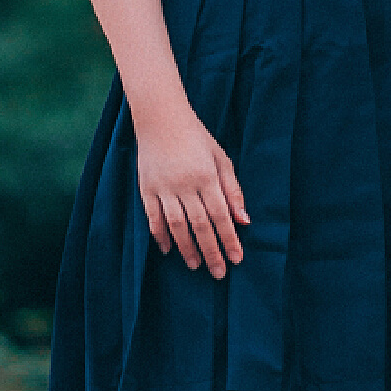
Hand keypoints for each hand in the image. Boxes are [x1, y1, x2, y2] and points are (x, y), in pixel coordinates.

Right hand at [136, 108, 250, 278]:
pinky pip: (153, 217)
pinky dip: (160, 235)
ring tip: (195, 265)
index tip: (236, 259)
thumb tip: (244, 220)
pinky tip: (168, 250)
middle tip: (218, 273)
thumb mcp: (220, 157)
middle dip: (211, 251)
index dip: (229, 239)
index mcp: (206, 176)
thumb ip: (232, 189)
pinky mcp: (146, 187)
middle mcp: (185, 184)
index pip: (221, 215)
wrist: (160, 117)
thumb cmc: (196, 137)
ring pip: (176, 225)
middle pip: (200, 225)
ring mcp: (163, 186)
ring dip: (186, 248)